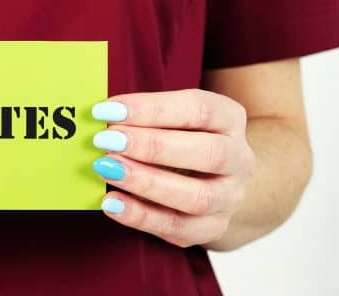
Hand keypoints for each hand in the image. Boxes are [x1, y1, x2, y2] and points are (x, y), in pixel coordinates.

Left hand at [90, 89, 255, 247]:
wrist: (214, 175)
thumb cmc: (181, 134)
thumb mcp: (171, 115)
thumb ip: (142, 114)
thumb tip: (100, 115)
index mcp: (229, 118)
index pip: (199, 109)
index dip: (152, 108)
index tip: (107, 109)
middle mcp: (238, 158)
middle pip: (207, 153)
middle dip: (151, 146)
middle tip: (105, 140)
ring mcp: (230, 197)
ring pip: (197, 196)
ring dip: (146, 183)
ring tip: (106, 169)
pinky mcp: (213, 227)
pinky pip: (180, 228)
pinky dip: (141, 217)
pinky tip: (112, 203)